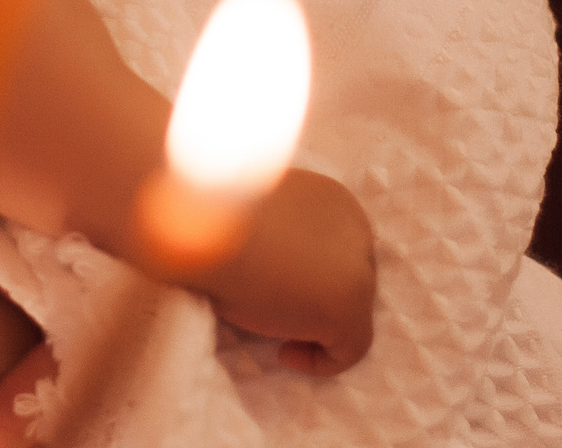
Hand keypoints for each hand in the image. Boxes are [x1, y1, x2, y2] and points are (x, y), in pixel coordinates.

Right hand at [191, 168, 375, 373]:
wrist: (202, 226)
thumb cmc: (213, 218)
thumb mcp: (256, 216)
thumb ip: (280, 234)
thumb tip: (271, 263)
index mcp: (333, 201)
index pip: (336, 250)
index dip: (310, 275)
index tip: (275, 290)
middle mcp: (356, 229)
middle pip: (348, 278)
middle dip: (315, 299)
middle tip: (276, 314)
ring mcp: (359, 271)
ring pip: (350, 314)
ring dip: (316, 327)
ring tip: (277, 336)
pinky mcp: (349, 309)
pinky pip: (349, 349)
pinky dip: (320, 360)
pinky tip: (285, 353)